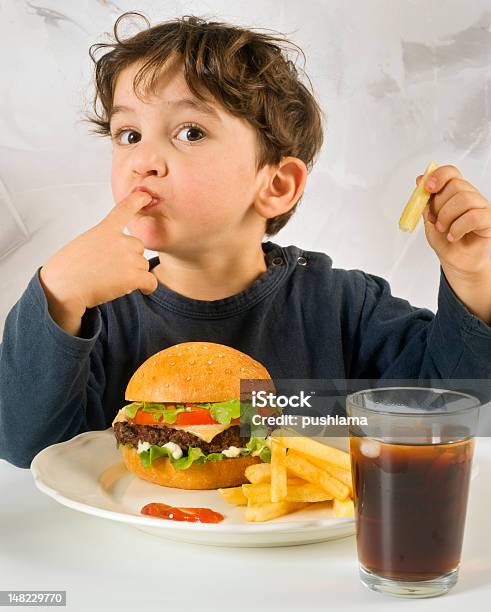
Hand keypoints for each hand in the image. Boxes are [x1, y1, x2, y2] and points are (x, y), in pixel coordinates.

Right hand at [40, 191, 158, 313]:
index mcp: (105, 229)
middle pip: (138, 247)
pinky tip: (144, 290)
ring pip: (142, 265)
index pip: (123, 209)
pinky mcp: (133, 276)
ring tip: (112, 281)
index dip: (137, 200)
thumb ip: (103, 241)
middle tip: (110, 269)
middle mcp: (120, 240)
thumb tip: (115, 252)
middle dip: (129, 258)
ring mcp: (128, 257)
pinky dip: (148, 287)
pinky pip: (150, 281)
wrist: (63, 287)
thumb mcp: (83, 243)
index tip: (145, 195)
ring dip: (133, 274)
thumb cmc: (67, 269)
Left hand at [417, 164, 490, 277]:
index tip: (427, 187)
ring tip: (444, 230)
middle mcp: (470, 196)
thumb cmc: (445, 240)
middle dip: (440, 205)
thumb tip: (420, 179)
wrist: (455, 260)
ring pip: (465, 199)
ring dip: (447, 217)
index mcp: (455, 192)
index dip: (439, 176)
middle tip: (436, 221)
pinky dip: (458, 227)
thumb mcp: (429, 218)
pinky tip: (453, 236)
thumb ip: (426, 200)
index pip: (451, 172)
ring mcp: (481, 207)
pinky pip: (474, 216)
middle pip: (456, 185)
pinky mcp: (488, 220)